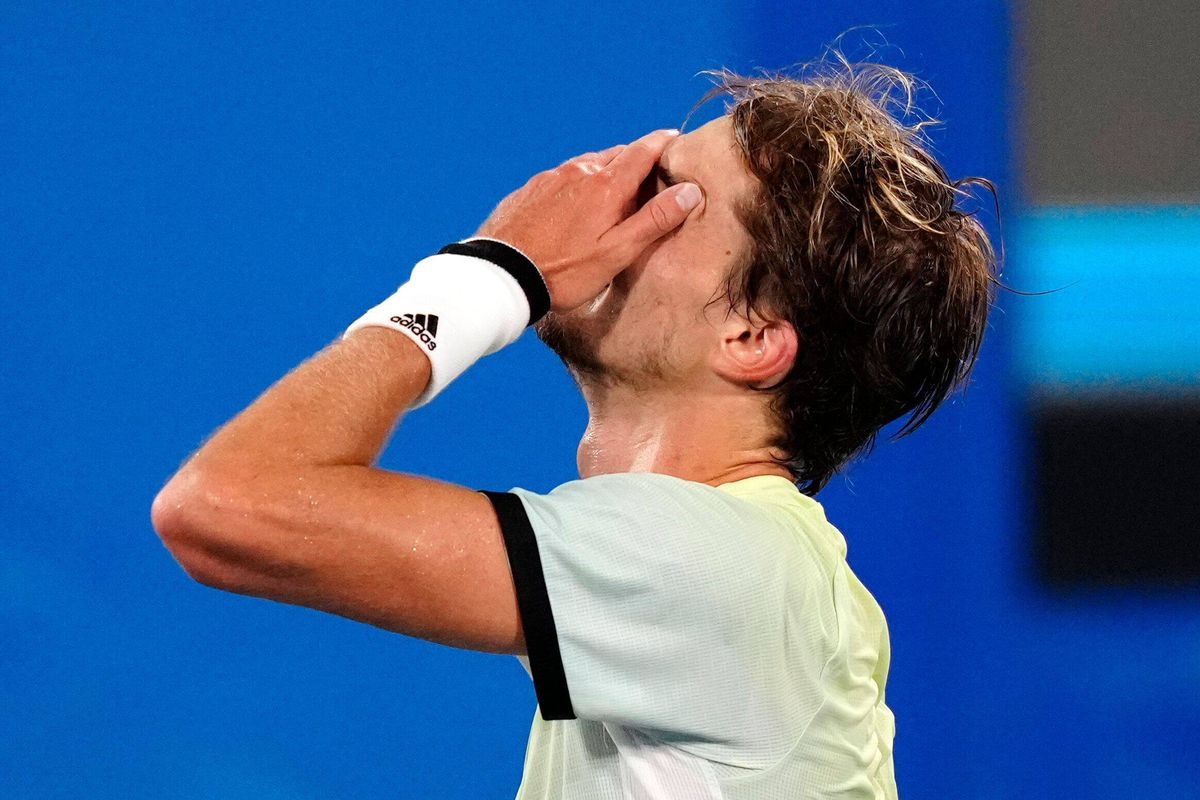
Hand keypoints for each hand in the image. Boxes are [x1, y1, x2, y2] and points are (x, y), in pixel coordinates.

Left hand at [472, 129, 703, 311]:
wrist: (500, 276)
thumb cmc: (563, 272)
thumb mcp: (616, 252)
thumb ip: (654, 220)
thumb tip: (688, 191)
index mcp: (605, 185)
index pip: (642, 151)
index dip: (661, 143)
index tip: (674, 138)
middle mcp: (577, 172)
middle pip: (614, 155)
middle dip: (634, 159)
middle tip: (647, 173)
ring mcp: (549, 179)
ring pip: (585, 165)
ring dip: (603, 172)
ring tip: (611, 193)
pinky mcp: (528, 190)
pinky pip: (560, 179)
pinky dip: (575, 185)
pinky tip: (573, 207)